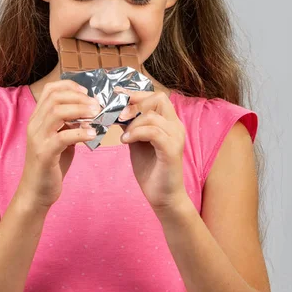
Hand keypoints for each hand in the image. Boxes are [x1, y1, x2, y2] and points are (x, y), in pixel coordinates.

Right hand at [18, 80, 100, 208]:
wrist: (36, 192)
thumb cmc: (51, 165)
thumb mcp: (61, 139)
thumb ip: (70, 125)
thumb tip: (91, 113)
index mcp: (37, 119)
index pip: (50, 90)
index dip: (70, 86)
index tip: (87, 92)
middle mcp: (34, 125)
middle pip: (55, 98)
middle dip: (79, 97)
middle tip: (97, 104)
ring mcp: (38, 139)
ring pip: (57, 113)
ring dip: (80, 110)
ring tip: (97, 114)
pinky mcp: (44, 154)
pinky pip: (62, 137)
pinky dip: (80, 132)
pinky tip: (93, 134)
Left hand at [115, 87, 187, 212]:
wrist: (163, 197)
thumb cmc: (150, 169)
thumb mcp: (136, 141)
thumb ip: (131, 125)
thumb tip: (115, 109)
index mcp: (169, 122)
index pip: (156, 96)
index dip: (136, 95)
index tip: (116, 97)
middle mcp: (176, 126)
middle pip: (158, 99)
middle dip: (135, 104)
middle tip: (119, 115)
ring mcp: (176, 138)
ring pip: (153, 116)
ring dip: (133, 122)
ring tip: (123, 135)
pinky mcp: (172, 151)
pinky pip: (154, 132)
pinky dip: (137, 133)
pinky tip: (126, 141)